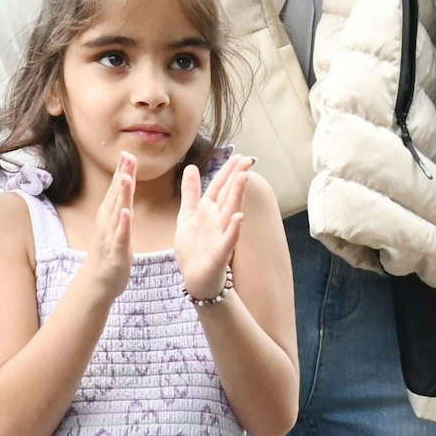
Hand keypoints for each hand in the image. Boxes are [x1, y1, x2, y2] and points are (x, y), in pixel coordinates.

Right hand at [77, 152, 134, 301]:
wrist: (96, 284)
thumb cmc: (108, 254)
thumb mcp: (115, 227)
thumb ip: (119, 208)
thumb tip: (125, 190)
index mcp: (110, 217)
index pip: (116, 190)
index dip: (122, 172)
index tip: (128, 153)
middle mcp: (108, 223)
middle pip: (116, 196)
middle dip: (123, 176)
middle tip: (128, 156)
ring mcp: (111, 237)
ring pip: (118, 213)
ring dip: (122, 195)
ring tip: (127, 177)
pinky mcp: (116, 253)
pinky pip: (121, 237)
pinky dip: (124, 225)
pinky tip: (128, 213)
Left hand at [174, 154, 251, 300]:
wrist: (196, 279)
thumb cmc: (194, 249)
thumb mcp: (187, 216)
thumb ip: (190, 193)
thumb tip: (190, 167)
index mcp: (209, 211)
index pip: (219, 186)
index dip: (228, 171)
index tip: (239, 155)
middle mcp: (218, 220)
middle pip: (228, 195)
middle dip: (236, 177)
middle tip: (247, 160)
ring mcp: (221, 236)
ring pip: (230, 212)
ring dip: (237, 195)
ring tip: (243, 178)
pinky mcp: (220, 253)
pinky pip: (228, 240)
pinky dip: (234, 229)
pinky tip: (239, 217)